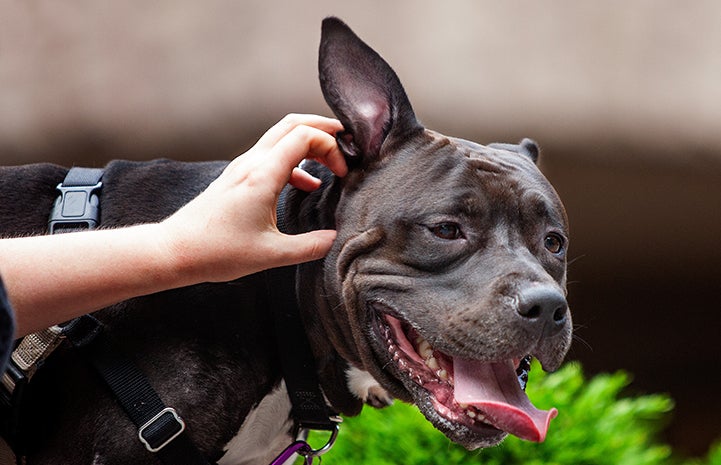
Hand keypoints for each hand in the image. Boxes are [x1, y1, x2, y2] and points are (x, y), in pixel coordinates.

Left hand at [159, 114, 347, 282]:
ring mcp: (242, 167)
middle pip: (292, 124)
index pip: (304, 136)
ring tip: (332, 163)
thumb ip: (309, 246)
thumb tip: (335, 240)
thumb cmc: (217, 251)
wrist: (175, 251)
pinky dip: (295, 161)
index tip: (343, 171)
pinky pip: (271, 157)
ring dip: (308, 143)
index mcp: (262, 175)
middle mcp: (251, 163)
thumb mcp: (271, 254)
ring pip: (280, 138)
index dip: (331, 146)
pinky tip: (307, 184)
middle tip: (346, 142)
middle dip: (323, 128)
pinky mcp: (237, 177)